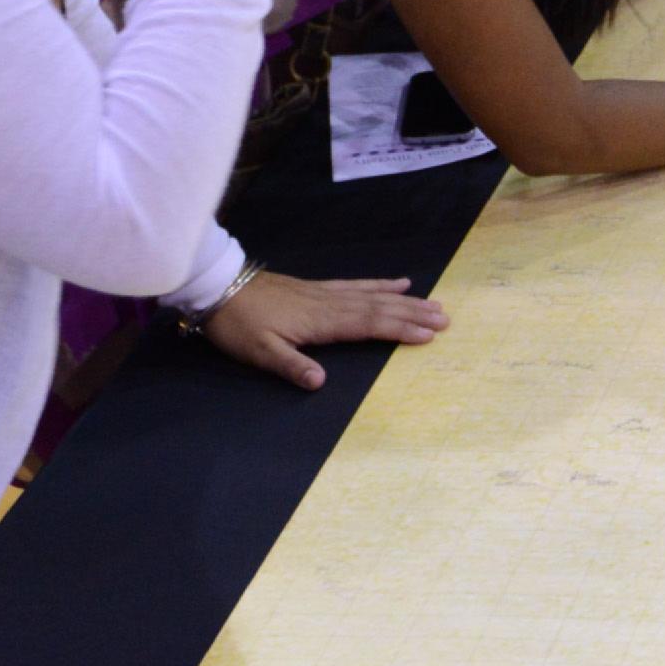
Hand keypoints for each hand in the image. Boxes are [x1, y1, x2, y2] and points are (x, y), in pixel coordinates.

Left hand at [203, 268, 446, 390]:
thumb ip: (291, 366)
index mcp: (321, 322)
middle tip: (445, 319)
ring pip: (374, 295)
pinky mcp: (318, 288)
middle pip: (380, 308)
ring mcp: (326, 293)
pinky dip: (381, 284)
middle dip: (413, 314)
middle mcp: (330, 304)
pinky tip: (398, 281)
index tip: (429, 335)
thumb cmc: (238, 325)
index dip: (399, 329)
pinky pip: (357, 284)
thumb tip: (320, 383)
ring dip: (406, 300)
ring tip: (434, 303)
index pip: (368, 325)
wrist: (219, 288)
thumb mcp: (258, 352)